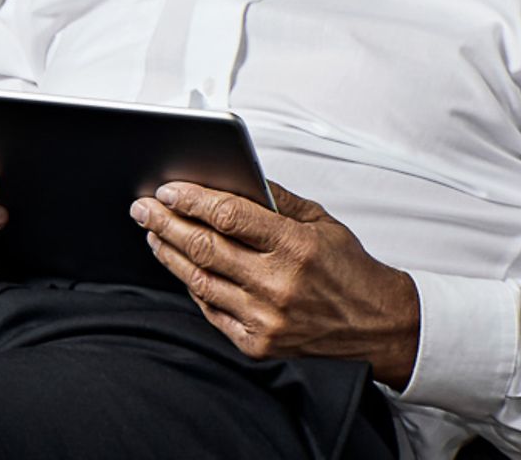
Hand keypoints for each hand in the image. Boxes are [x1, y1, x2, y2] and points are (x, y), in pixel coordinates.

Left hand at [130, 181, 418, 386]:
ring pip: (200, 280)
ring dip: (170, 254)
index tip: (168, 189)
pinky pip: (211, 311)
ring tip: (154, 234)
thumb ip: (274, 199)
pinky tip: (182, 267)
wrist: (376, 325)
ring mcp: (266, 318)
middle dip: (166, 223)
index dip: (191, 200)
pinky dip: (192, 286)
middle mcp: (278, 284)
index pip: (229, 216)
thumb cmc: (348, 268)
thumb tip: (231, 176)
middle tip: (143, 208)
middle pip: (205, 248)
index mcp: (296, 246)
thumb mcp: (320, 220)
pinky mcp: (258, 344)